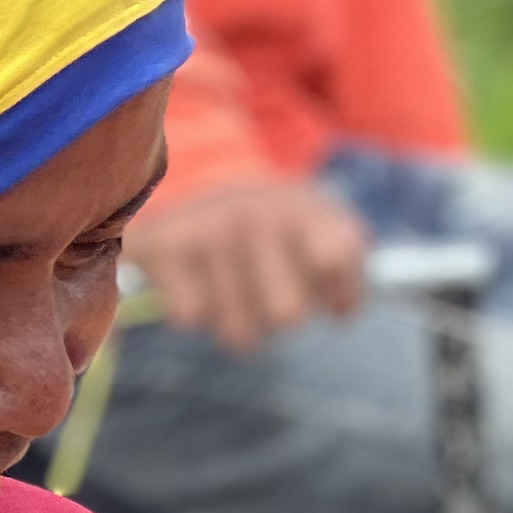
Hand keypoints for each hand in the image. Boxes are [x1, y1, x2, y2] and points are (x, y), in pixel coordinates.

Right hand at [125, 177, 367, 350]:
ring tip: (232, 283)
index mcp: (302, 209)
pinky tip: (196, 278)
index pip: (336, 257)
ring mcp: (209, 231)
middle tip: (269, 284)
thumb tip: (341, 312)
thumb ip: (348, 267)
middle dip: (281, 315)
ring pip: (239, 332)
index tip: (323, 275)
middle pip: (287, 317)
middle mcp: (257, 216)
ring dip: (237, 319)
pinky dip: (194, 307)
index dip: (338, 286)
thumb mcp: (321, 226)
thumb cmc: (270, 223)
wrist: (190, 181)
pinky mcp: (164, 247)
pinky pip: (191, 318)